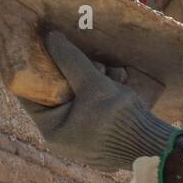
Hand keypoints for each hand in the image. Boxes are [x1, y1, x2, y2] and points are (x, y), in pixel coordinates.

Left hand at [22, 31, 181, 172]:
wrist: (152, 144)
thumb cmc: (116, 117)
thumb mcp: (91, 83)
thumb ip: (70, 59)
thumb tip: (50, 37)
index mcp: (52, 131)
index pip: (30, 96)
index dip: (33, 70)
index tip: (36, 49)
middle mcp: (64, 138)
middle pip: (59, 95)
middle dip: (74, 72)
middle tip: (91, 61)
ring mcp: (83, 139)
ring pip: (80, 99)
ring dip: (95, 80)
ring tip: (113, 73)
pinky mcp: (102, 137)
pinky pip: (95, 109)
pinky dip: (105, 93)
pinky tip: (120, 82)